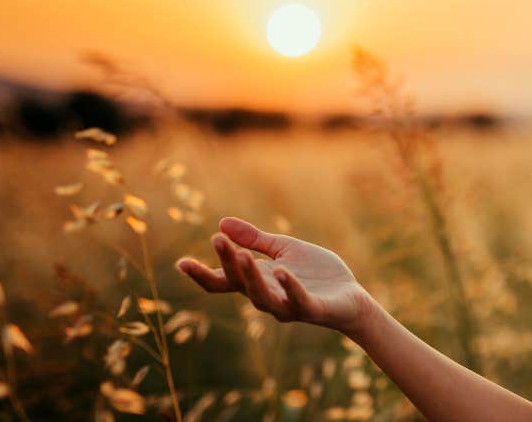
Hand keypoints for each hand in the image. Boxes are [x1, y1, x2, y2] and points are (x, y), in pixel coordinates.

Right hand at [176, 217, 378, 337]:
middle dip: (227, 262)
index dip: (202, 274)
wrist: (350, 296)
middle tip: (217, 239)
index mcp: (258, 280)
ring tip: (242, 254)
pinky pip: (297, 301)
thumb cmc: (316, 274)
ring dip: (251, 277)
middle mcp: (268, 296)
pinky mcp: (312, 309)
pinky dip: (289, 287)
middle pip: (240, 283)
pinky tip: (282, 270)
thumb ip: (254, 239)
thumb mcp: (283, 249)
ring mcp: (288, 305)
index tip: (181, 263)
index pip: (223, 281)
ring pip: (262, 297)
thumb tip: (221, 223)